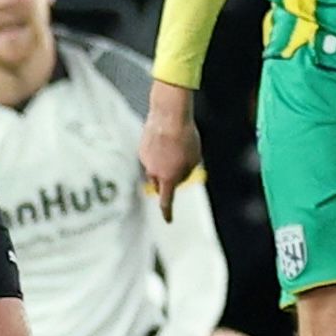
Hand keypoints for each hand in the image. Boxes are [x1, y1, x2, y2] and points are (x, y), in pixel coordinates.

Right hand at [140, 85, 200, 215]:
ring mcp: (145, 161)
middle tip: (178, 169)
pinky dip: (158, 152)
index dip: (167, 212)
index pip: (166, 201)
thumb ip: (185, 172)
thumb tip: (176, 177)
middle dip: (166, 182)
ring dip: (163, 163)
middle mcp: (153, 172)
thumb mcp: (194, 158)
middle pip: (159, 185)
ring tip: (175, 146)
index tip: (168, 220)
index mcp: (168, 178)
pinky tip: (166, 139)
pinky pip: (151, 156)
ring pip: (155, 169)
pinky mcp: (141, 149)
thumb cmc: (186, 137)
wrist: (169, 115)